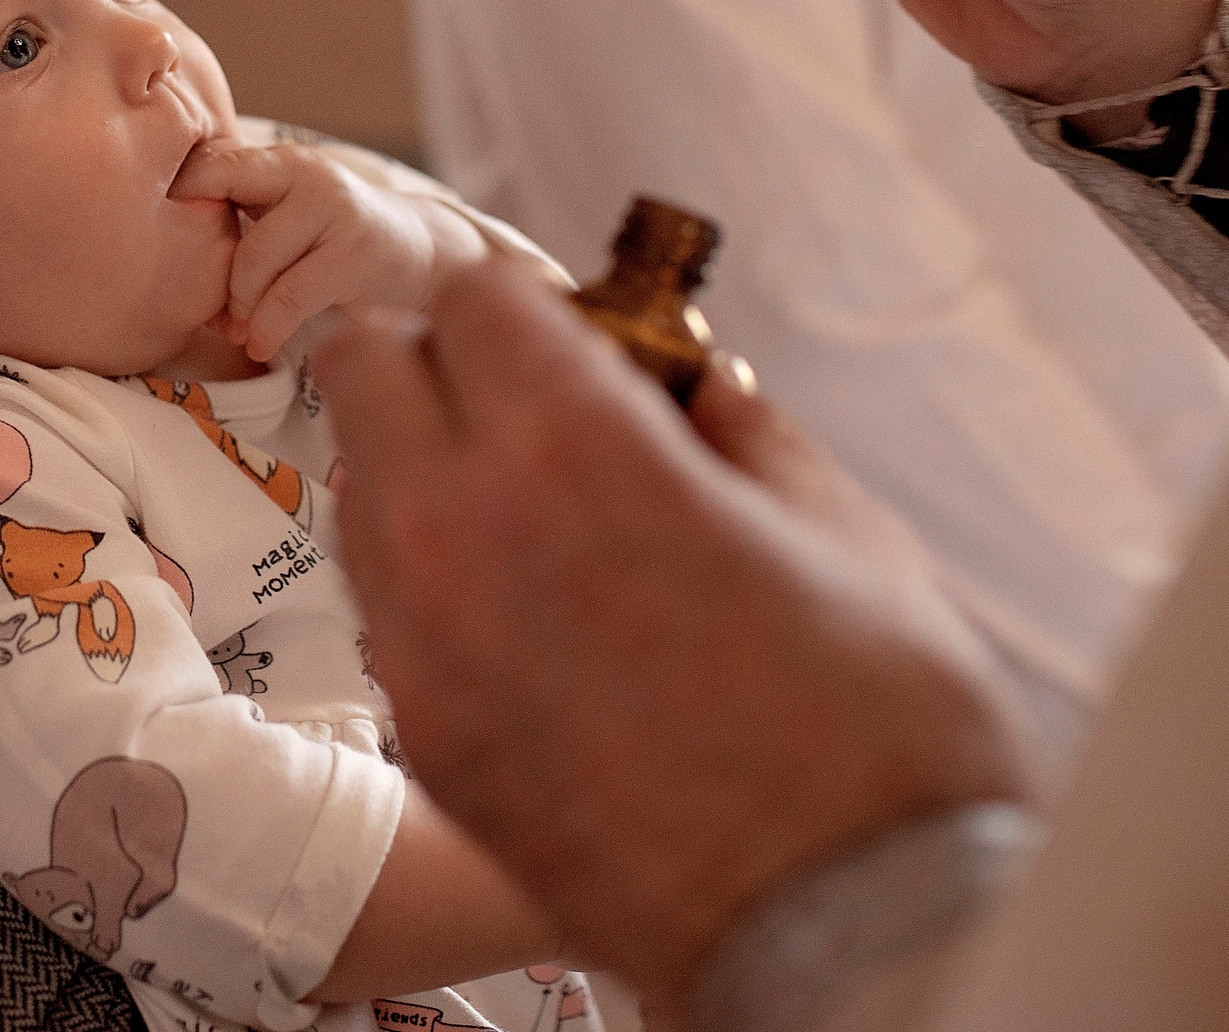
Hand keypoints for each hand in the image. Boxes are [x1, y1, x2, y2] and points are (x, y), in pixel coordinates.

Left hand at [170, 141, 489, 361]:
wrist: (422, 251)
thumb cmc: (334, 239)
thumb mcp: (287, 214)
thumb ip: (239, 216)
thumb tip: (158, 245)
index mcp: (277, 161)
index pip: (208, 165)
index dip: (176, 200)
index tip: (156, 242)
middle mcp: (305, 173)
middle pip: (222, 214)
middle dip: (210, 273)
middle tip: (212, 313)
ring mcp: (334, 209)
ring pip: (255, 260)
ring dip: (238, 307)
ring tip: (237, 332)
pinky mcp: (355, 252)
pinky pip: (290, 296)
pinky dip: (266, 328)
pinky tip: (261, 344)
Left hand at [315, 255, 1033, 1008]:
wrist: (846, 935)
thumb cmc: (872, 730)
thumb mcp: (840, 529)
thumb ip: (743, 427)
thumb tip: (698, 384)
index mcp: (573, 444)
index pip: (473, 293)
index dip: (528, 301)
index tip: (570, 329)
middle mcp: (461, 523)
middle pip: (368, 363)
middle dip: (438, 358)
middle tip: (520, 399)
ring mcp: (421, 635)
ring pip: (356, 482)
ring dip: (418, 464)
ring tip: (521, 508)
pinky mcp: (419, 729)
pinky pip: (382, 603)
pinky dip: (428, 578)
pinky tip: (522, 612)